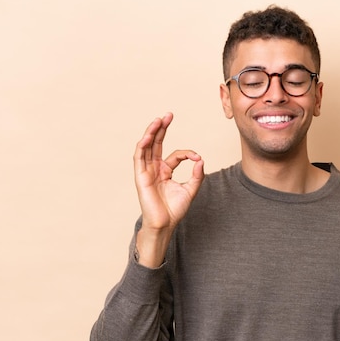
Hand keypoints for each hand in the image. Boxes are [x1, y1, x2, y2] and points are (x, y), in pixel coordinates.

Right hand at [133, 113, 203, 265]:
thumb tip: (200, 159)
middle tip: (169, 115)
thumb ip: (197, 175)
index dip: (187, 153)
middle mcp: (154, 169)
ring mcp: (146, 172)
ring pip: (146, 147)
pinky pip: (139, 158)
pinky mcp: (140, 177)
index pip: (175, 155)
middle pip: (156, 144)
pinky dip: (142, 146)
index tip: (197, 157)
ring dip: (151, 133)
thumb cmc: (175, 210)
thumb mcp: (191, 189)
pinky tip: (147, 136)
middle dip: (162, 129)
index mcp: (165, 171)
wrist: (165, 225)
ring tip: (158, 119)